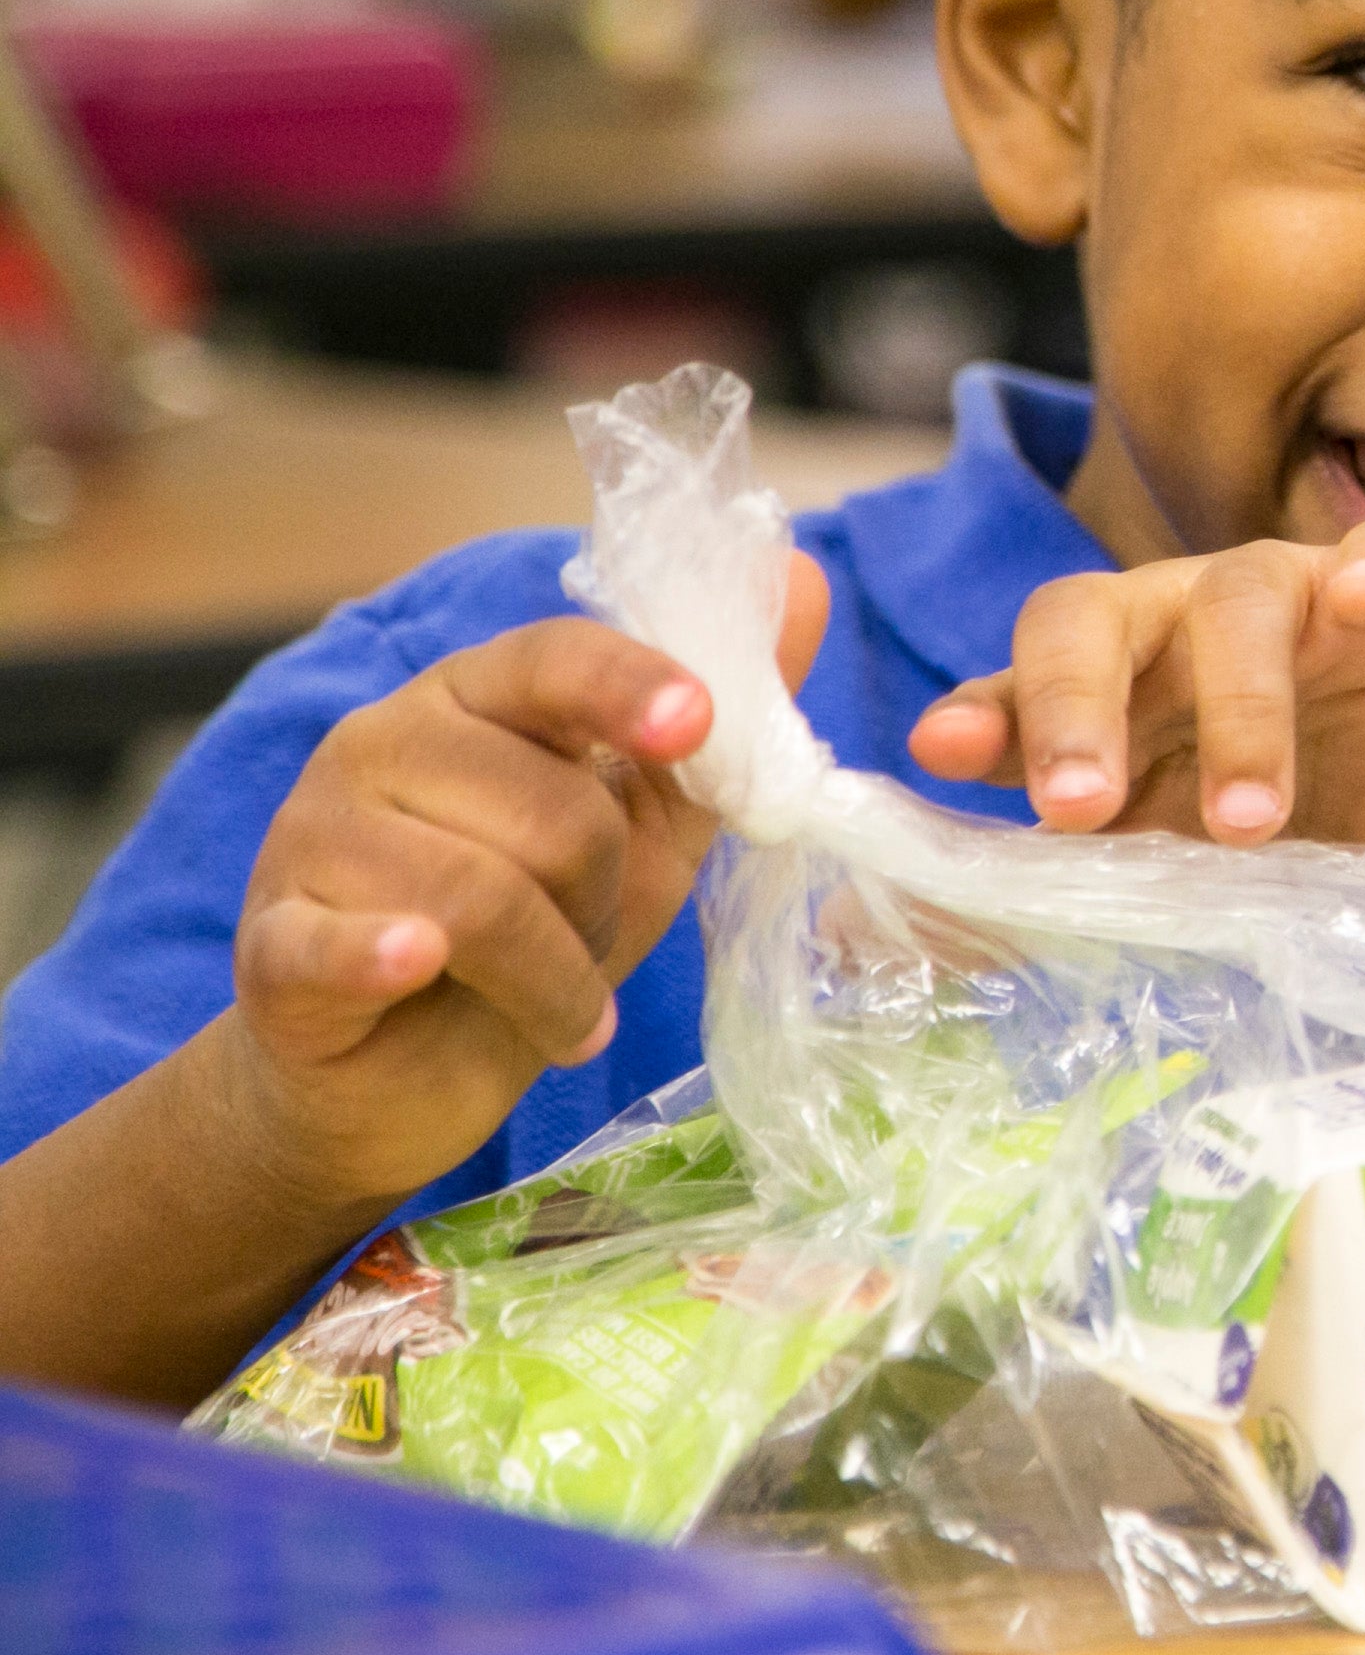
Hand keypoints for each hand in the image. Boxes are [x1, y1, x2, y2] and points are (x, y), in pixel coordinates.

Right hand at [220, 557, 829, 1212]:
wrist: (397, 1078)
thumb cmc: (534, 935)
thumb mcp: (649, 832)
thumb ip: (724, 726)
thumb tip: (803, 576)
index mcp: (475, 699)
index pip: (553, 658)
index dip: (631, 687)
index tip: (695, 725)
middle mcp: (380, 743)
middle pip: (551, 807)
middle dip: (604, 898)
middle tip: (588, 941)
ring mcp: (312, 839)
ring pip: (482, 895)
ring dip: (554, 980)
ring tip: (553, 1004)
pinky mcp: (271, 947)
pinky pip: (338, 944)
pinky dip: (387, 957)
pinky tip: (417, 968)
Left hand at [906, 520, 1364, 857]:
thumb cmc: (1281, 811)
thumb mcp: (1174, 849)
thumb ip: (1081, 870)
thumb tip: (939, 932)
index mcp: (1105, 683)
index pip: (1021, 681)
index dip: (985, 714)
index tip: (945, 754)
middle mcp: (1170, 621)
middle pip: (1093, 619)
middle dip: (1073, 707)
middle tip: (1076, 803)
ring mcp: (1282, 595)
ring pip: (1236, 607)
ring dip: (1235, 711)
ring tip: (1244, 823)